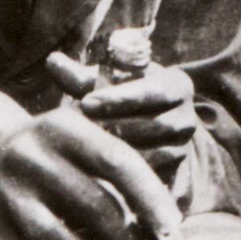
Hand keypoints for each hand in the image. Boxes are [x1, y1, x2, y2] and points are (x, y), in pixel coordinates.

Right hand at [0, 106, 181, 239]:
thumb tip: (168, 233)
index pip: (118, 163)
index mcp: (65, 128)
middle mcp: (31, 156)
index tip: (172, 237)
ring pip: (55, 238)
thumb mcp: (88, 146)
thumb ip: (127, 177)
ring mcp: (6, 191)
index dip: (151, 202)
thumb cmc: (62, 159)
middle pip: (91, 205)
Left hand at [47, 52, 196, 180]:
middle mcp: (188, 117)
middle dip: (118, 127)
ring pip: (159, 153)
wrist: (141, 129)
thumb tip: (52, 61)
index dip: (119, 98)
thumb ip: (78, 76)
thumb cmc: (118, 100)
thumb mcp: (103, 85)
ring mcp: (185, 147)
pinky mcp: (178, 174)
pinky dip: (133, 176)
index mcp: (177, 85)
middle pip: (158, 125)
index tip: (86, 102)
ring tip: (91, 149)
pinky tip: (103, 174)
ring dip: (124, 152)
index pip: (154, 91)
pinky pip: (159, 178)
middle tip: (83, 130)